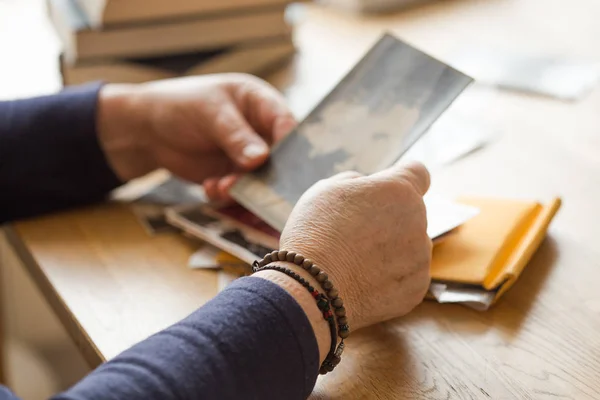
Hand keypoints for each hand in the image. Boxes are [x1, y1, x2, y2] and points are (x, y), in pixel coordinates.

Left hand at [97, 74, 295, 200]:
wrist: (147, 130)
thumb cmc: (180, 105)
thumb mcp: (209, 113)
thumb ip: (236, 136)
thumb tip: (261, 159)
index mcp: (260, 103)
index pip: (285, 122)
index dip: (289, 143)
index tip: (281, 162)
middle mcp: (260, 131)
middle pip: (279, 157)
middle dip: (266, 174)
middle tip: (253, 186)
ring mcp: (248, 156)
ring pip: (260, 179)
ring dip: (244, 188)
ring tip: (221, 187)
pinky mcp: (233, 175)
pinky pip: (241, 192)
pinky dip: (227, 194)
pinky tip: (210, 187)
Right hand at [278, 161, 431, 330]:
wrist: (314, 288)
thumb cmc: (316, 233)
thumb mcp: (327, 190)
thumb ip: (357, 182)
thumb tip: (367, 188)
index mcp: (399, 191)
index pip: (418, 173)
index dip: (402, 179)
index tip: (389, 190)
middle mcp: (419, 221)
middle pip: (409, 214)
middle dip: (388, 220)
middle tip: (354, 234)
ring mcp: (421, 258)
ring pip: (410, 248)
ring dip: (390, 251)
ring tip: (355, 263)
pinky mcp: (417, 289)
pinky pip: (406, 278)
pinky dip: (389, 279)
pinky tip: (362, 282)